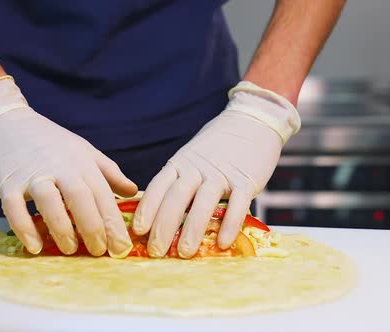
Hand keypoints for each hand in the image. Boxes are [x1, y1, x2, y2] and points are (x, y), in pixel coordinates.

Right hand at [0, 76, 137, 256]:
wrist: (5, 121)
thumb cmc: (48, 140)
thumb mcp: (82, 150)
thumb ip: (108, 172)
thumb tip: (132, 192)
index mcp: (81, 162)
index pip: (102, 194)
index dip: (113, 223)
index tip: (122, 247)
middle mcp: (59, 167)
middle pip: (81, 198)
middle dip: (93, 228)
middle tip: (100, 252)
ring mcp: (33, 174)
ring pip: (50, 202)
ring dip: (62, 229)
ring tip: (70, 249)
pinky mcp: (7, 182)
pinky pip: (15, 208)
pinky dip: (24, 229)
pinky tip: (34, 247)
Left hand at [132, 81, 299, 257]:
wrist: (252, 122)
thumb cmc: (216, 148)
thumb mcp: (190, 158)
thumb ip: (177, 182)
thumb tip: (156, 215)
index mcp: (180, 163)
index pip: (158, 187)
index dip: (147, 208)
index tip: (137, 230)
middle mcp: (197, 168)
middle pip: (176, 198)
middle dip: (164, 226)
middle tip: (155, 251)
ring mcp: (221, 174)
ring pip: (203, 203)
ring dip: (192, 230)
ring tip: (183, 253)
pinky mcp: (246, 180)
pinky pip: (237, 205)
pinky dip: (229, 225)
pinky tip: (223, 243)